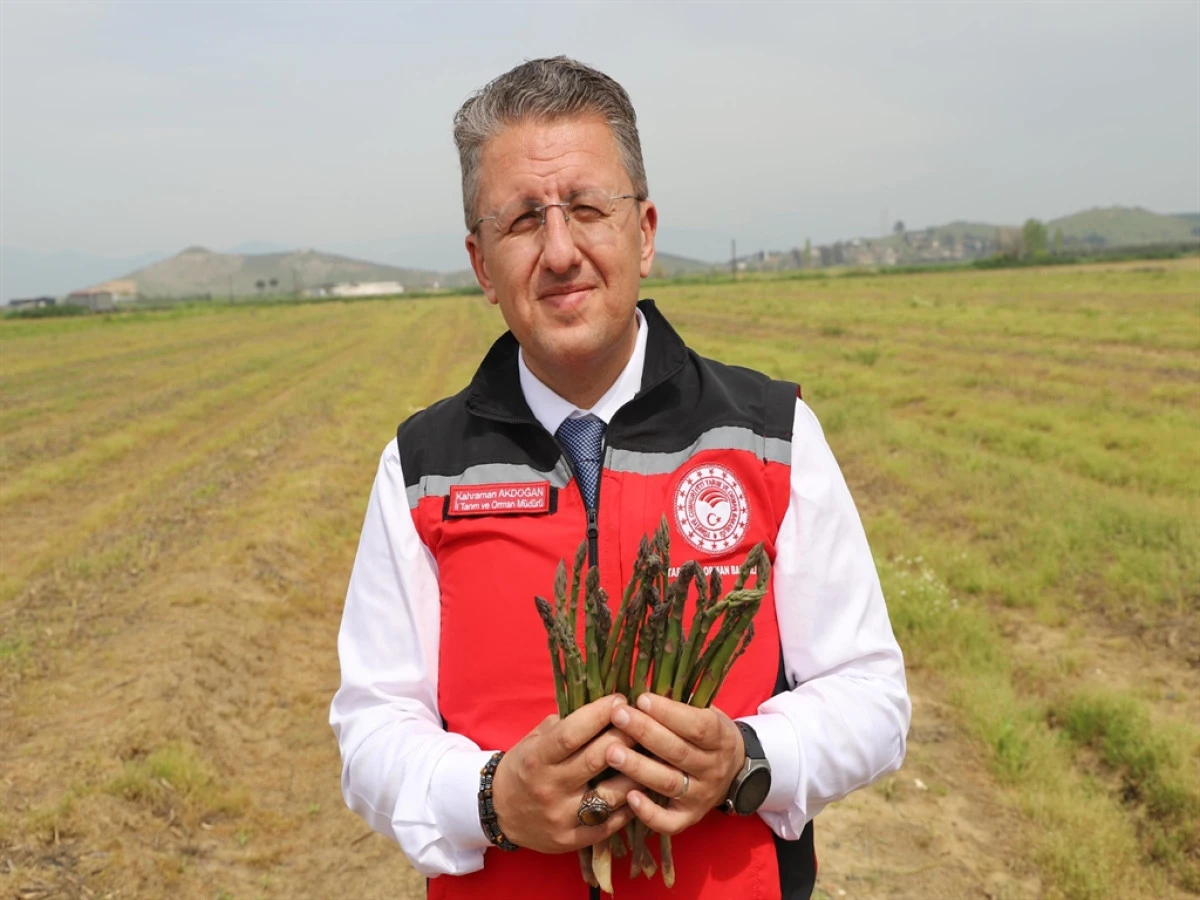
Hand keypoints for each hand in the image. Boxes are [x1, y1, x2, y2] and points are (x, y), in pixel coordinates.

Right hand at [492, 694, 638, 853]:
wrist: (501, 812)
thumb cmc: (525, 766)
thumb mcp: (535, 739)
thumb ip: (566, 723)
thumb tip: (605, 705)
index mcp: (537, 758)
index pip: (572, 733)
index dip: (600, 714)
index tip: (621, 700)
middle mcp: (548, 788)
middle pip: (595, 760)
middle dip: (624, 736)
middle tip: (644, 723)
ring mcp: (561, 817)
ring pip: (610, 795)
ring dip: (637, 773)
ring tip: (653, 757)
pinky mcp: (572, 840)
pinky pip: (610, 823)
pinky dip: (631, 805)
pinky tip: (642, 789)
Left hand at [606, 693, 745, 835]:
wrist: (734, 770)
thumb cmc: (707, 733)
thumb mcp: (706, 712)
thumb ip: (680, 705)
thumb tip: (642, 689)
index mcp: (720, 738)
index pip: (697, 726)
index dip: (669, 713)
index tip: (641, 698)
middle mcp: (713, 769)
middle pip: (678, 752)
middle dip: (646, 733)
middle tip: (618, 716)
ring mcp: (702, 796)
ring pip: (669, 783)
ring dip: (639, 768)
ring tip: (611, 752)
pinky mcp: (689, 818)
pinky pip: (669, 822)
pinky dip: (649, 812)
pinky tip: (628, 797)